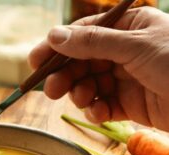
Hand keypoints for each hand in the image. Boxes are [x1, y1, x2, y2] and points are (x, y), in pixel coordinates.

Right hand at [29, 7, 168, 130]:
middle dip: (65, 75)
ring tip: (83, 99)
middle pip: (81, 62)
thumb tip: (54, 35)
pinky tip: (100, 112)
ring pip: (88, 85)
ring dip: (80, 93)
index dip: (57, 48)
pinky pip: (102, 105)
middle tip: (50, 89)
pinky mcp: (129, 104)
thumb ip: (92, 42)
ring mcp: (126, 79)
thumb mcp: (134, 46)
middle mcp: (124, 51)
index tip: (35, 62)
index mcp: (128, 28)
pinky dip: (96, 110)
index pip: (83, 34)